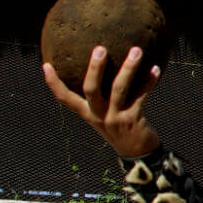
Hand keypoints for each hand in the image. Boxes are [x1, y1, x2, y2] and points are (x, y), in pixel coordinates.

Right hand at [43, 45, 160, 157]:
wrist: (137, 154)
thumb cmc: (120, 128)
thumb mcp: (104, 116)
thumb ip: (101, 99)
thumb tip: (103, 70)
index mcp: (88, 114)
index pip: (65, 99)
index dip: (53, 83)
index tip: (46, 65)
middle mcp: (98, 115)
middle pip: (91, 89)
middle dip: (95, 68)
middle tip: (100, 48)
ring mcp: (115, 118)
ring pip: (119, 89)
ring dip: (129, 68)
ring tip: (136, 50)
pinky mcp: (133, 119)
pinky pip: (141, 96)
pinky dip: (149, 81)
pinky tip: (156, 69)